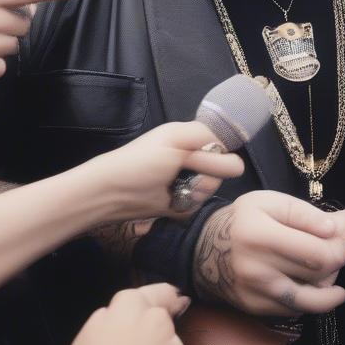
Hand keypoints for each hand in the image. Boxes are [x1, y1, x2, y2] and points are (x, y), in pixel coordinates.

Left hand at [89, 120, 244, 223]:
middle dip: (207, 174)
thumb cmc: (140, 161)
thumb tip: (231, 154)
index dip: (218, 154)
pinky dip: (188, 206)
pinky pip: (199, 206)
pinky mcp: (181, 204)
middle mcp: (191, 160)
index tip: (199, 158)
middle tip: (185, 173)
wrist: (113, 194)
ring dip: (197, 191)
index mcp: (189, 139)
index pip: (222, 145)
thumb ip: (204, 138)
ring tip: (176, 190)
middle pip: (222, 170)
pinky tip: (172, 202)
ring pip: (211, 189)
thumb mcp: (173, 138)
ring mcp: (187, 182)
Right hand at [193, 190, 344, 315]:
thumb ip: (306, 214)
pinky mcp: (257, 310)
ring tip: (333, 263)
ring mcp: (257, 295)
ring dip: (332, 281)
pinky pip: (297, 308)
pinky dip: (313, 295)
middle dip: (343, 254)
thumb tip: (344, 225)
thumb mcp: (270, 202)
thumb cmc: (242, 219)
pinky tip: (315, 279)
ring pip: (313, 297)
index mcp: (260, 236)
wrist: (204, 250)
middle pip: (319, 273)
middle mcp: (257, 270)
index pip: (318, 250)